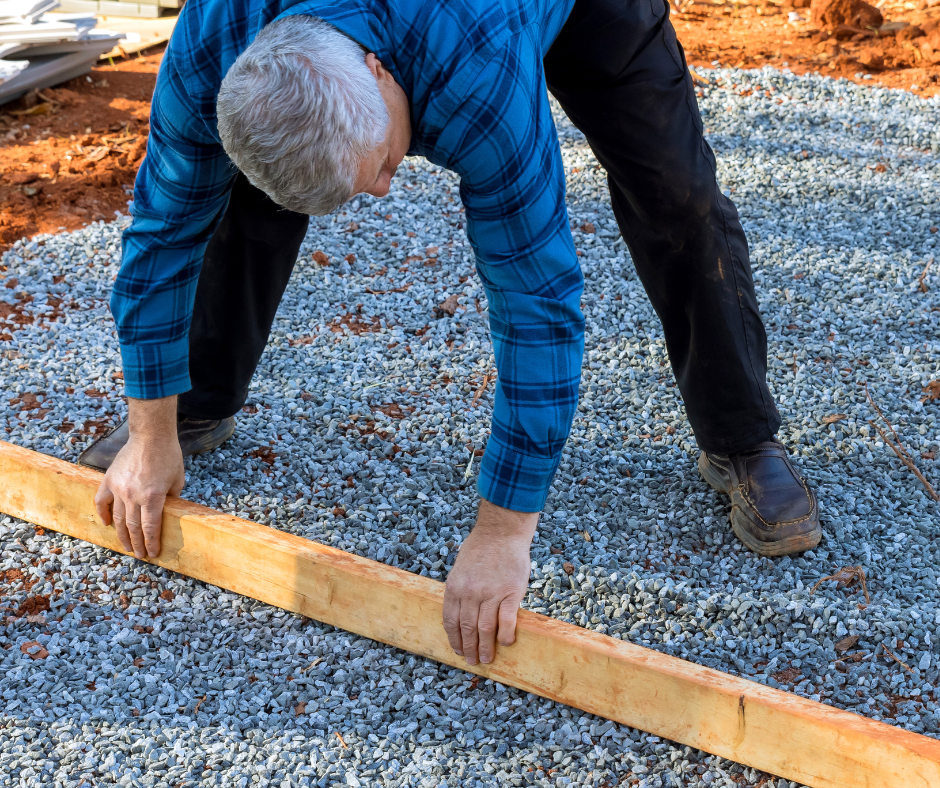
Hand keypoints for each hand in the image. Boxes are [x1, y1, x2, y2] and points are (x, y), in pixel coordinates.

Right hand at [94, 396, 183, 559]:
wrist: (151, 436)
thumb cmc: (168, 456)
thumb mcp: (177, 480)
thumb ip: (171, 498)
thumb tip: (167, 513)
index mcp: (153, 497)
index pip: (150, 527)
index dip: (151, 542)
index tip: (152, 553)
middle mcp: (134, 495)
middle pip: (133, 527)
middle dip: (137, 543)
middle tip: (140, 554)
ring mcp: (119, 488)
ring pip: (118, 518)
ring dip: (122, 534)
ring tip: (127, 546)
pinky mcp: (109, 480)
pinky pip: (101, 502)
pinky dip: (103, 514)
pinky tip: (107, 523)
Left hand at [442, 498, 538, 665]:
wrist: (502, 532)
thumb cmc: (481, 548)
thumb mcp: (460, 569)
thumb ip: (459, 591)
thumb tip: (459, 615)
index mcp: (455, 587)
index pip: (451, 621)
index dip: (455, 639)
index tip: (459, 650)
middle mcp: (470, 592)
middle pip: (468, 628)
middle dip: (469, 648)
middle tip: (473, 661)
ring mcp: (491, 593)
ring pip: (485, 629)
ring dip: (486, 647)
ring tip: (487, 658)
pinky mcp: (511, 592)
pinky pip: (506, 620)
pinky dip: (505, 635)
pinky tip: (505, 643)